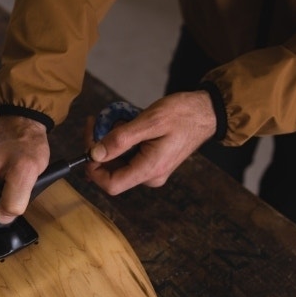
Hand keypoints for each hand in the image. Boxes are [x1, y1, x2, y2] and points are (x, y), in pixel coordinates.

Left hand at [85, 91, 216, 193]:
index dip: (93, 168)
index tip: (89, 145)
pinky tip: (126, 124)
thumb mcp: (149, 121)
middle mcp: (149, 176)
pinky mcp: (152, 163)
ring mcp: (151, 171)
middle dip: (99, 149)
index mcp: (149, 170)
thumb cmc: (182, 114)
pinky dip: (121, 142)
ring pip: (118, 163)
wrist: (206, 112)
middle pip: (111, 173)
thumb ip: (120, 139)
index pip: (110, 185)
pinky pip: (128, 157)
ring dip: (110, 143)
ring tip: (116, 119)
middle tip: (98, 123)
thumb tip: (94, 154)